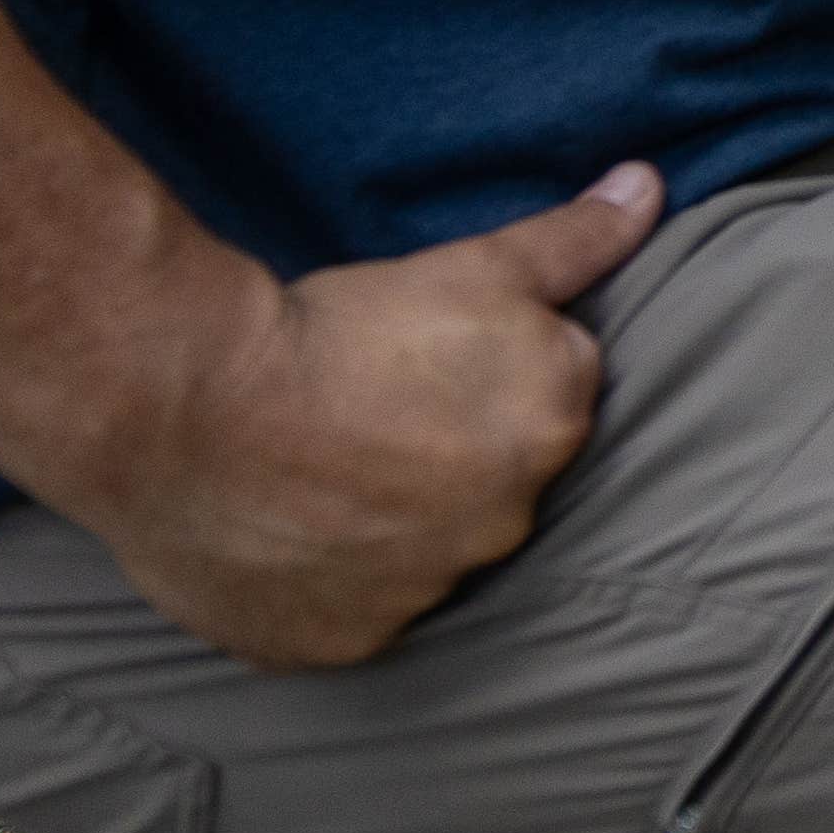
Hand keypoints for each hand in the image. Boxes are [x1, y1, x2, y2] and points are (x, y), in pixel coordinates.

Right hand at [85, 162, 664, 669]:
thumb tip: (644, 188)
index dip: (478, 378)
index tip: (417, 364)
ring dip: (388, 523)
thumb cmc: (336, 330)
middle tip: (364, 413)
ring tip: (316, 470)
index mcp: (550, 430)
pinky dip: (329, 583)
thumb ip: (574, 239)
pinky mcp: (346, 643)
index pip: (542, 403)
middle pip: (490, 483)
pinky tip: (289, 532)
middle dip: (444, 454)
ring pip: (422, 553)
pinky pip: (354, 613)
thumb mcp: (474, 266)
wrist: (189, 407)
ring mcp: (424, 594)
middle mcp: (505, 525)